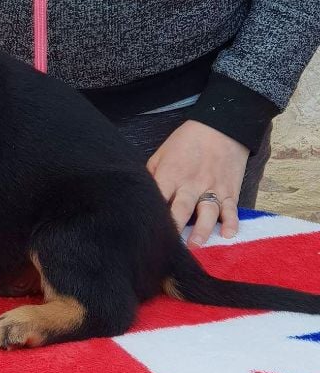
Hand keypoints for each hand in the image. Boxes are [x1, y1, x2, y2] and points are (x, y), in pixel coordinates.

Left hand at [147, 120, 249, 245]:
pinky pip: (231, 209)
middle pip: (181, 207)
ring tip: (196, 245)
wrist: (222, 126)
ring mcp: (212, 188)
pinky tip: (228, 234)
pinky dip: (231, 222)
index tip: (145, 231)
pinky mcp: (229, 191)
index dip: (152, 214)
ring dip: (202, 229)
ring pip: (207, 211)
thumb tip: (139, 196)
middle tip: (168, 245)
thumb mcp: (162, 154)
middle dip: (175, 226)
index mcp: (170, 174)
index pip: (159, 197)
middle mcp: (191, 183)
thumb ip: (151, 176)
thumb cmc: (186, 142)